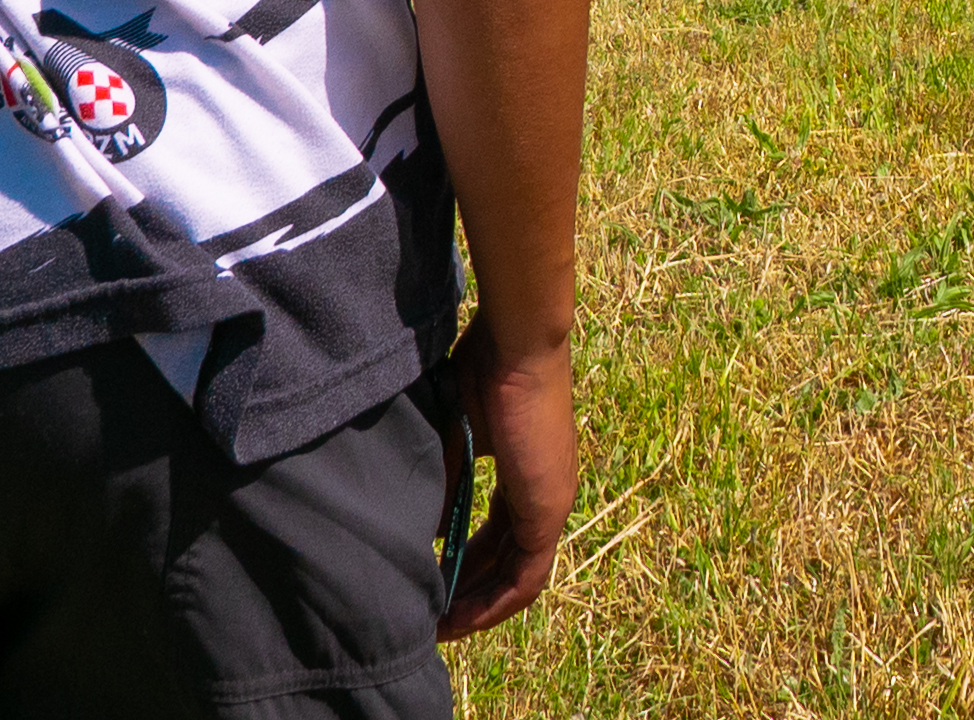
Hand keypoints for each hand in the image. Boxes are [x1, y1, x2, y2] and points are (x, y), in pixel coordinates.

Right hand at [439, 315, 577, 639]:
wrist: (516, 345)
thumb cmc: (484, 370)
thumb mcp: (455, 435)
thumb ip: (444, 481)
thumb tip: (422, 528)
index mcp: (524, 474)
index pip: (498, 534)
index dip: (466, 563)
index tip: (433, 581)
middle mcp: (544, 494)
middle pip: (507, 562)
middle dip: (470, 593)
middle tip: (433, 619)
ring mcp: (551, 504)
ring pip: (519, 577)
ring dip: (480, 605)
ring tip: (442, 628)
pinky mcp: (548, 510)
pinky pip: (527, 576)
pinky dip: (496, 601)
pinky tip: (463, 616)